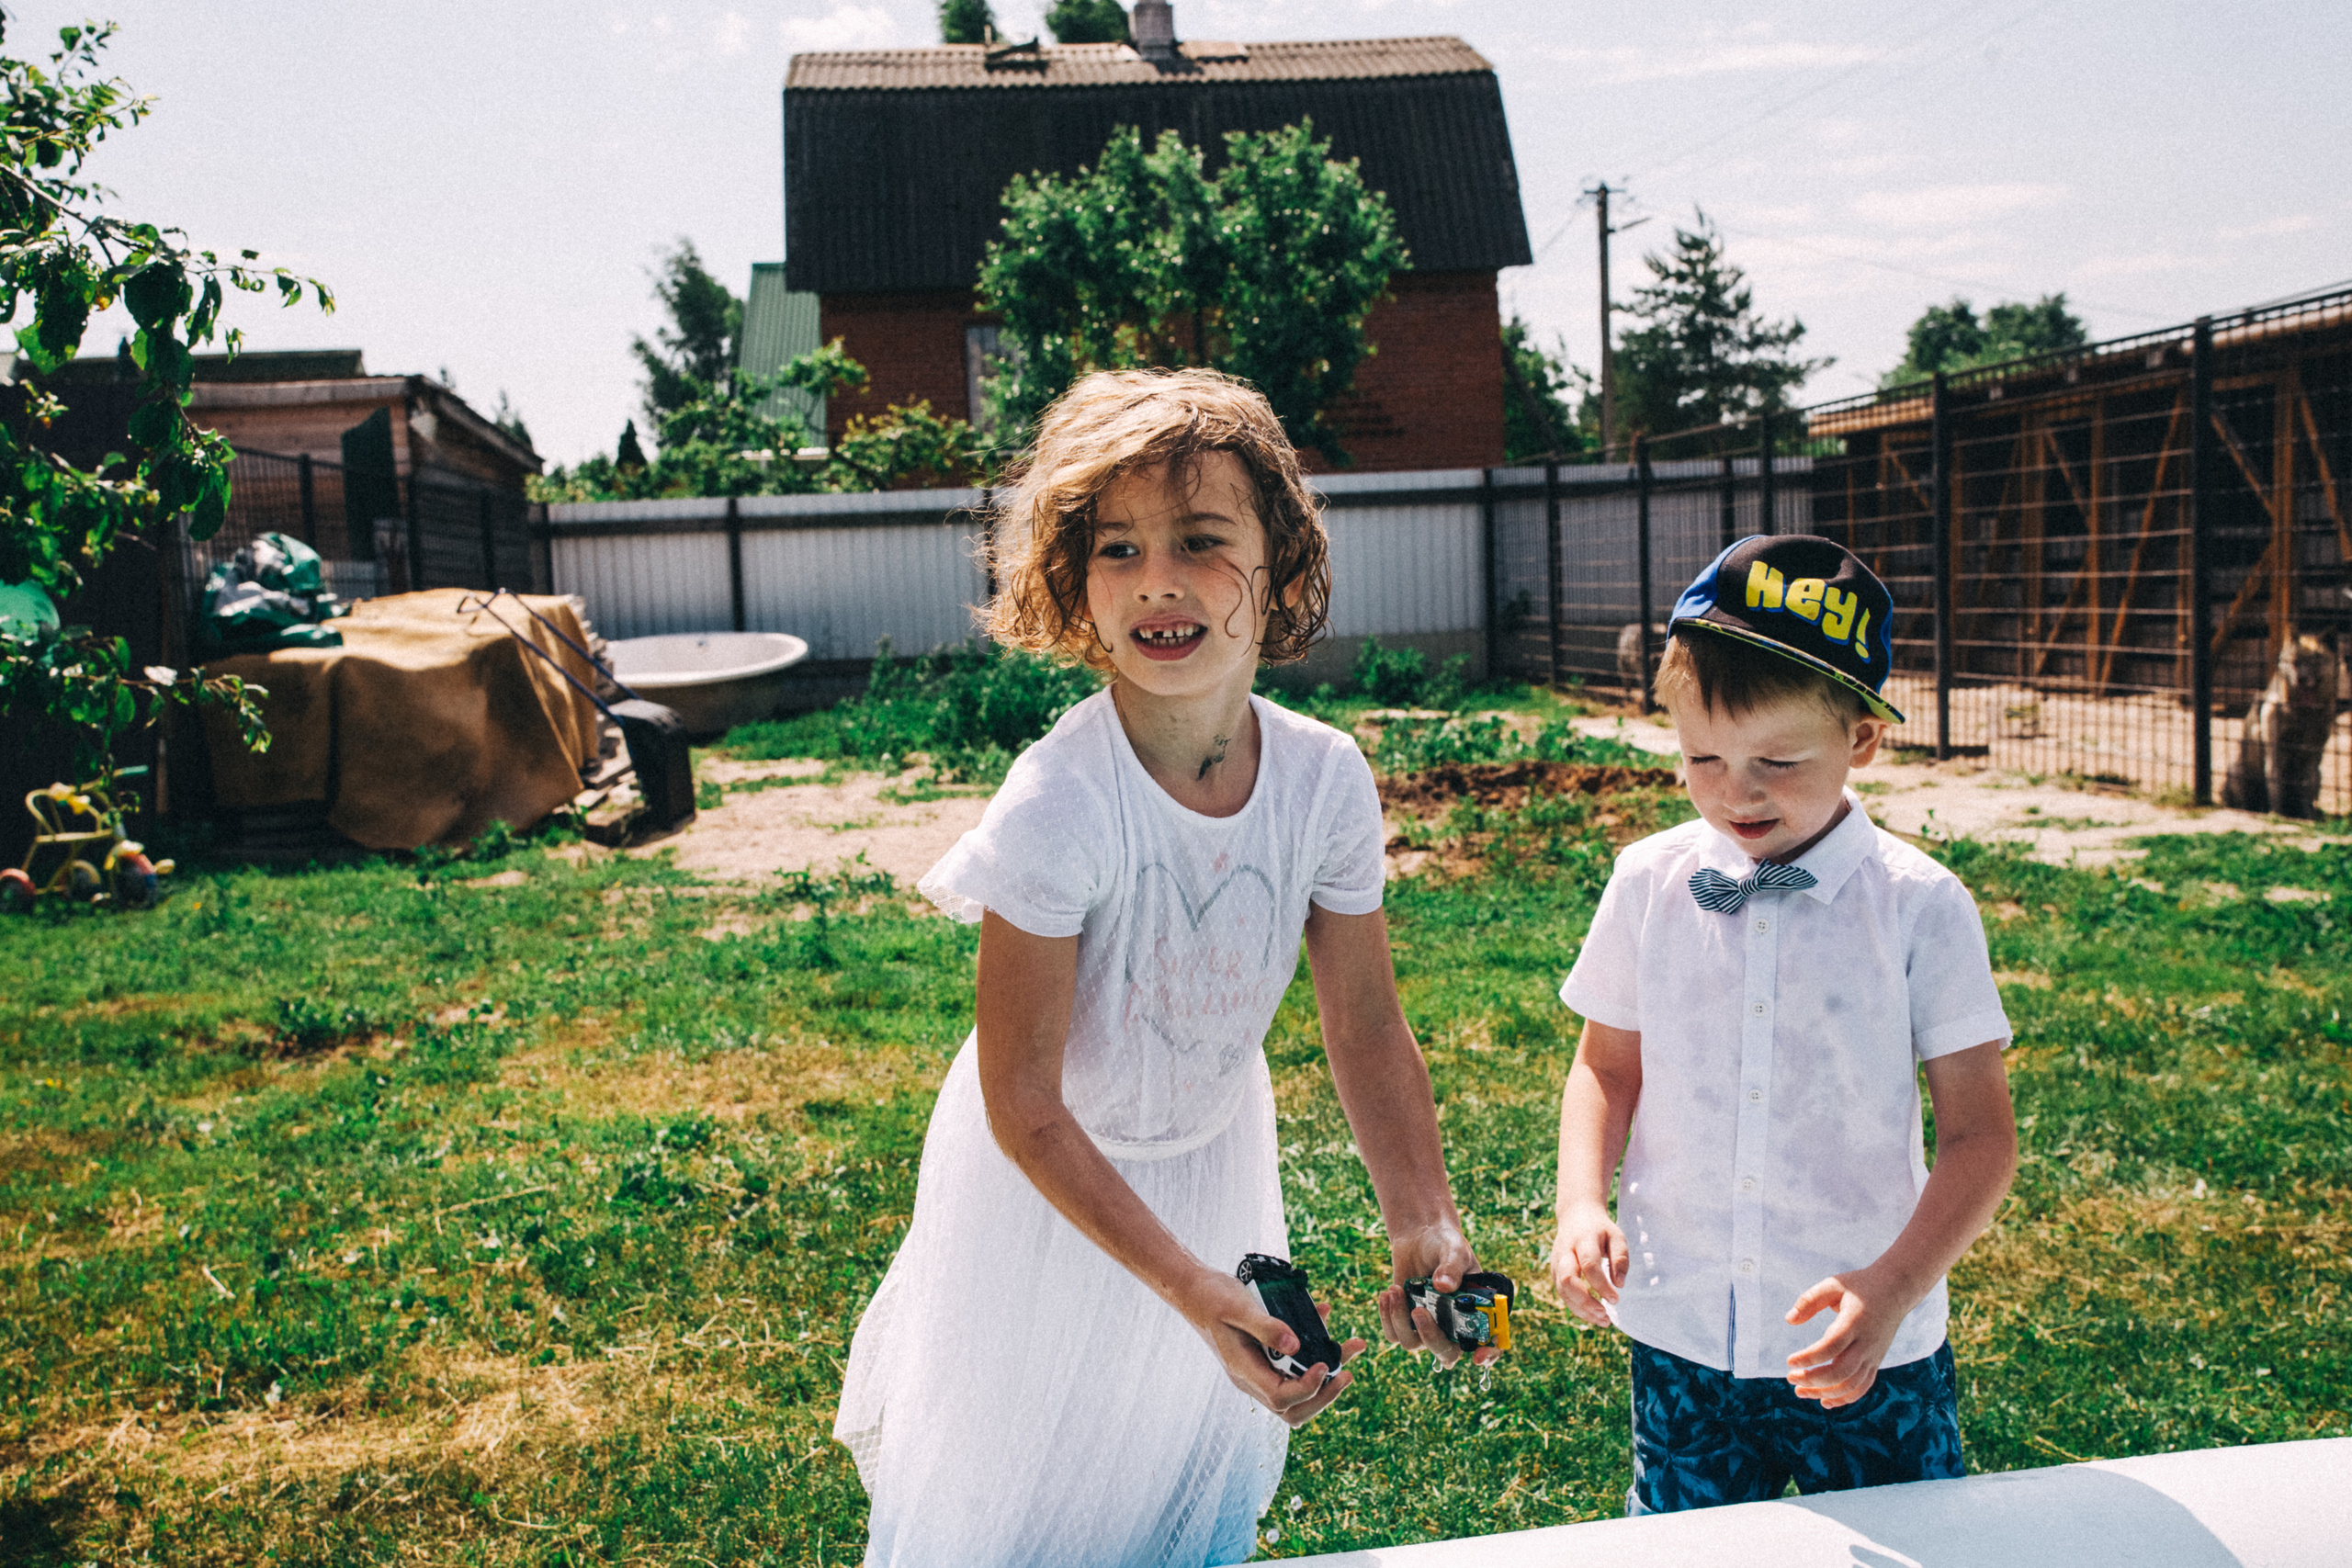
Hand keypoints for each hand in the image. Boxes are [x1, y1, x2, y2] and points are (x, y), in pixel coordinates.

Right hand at [1189, 1269, 1364, 1428]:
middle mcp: (1252, 1377)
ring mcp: (1259, 1370)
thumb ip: (1266, 1327)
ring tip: (1352, 1348)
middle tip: (1347, 1374)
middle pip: (1293, 1408)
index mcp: (1244, 1371)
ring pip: (1298, 1390)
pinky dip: (1314, 1350)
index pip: (1282, 1398)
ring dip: (1327, 1374)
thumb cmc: (1212, 1297)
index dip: (1308, 1387)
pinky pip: (1294, 1364)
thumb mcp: (1239, 1308)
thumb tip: (1296, 1346)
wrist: (1194, 1290)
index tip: (1325, 1365)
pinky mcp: (1265, 1356)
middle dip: (1325, 1394)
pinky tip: (1324, 1320)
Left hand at [1374, 1220, 1497, 1368]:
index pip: (1489, 1344)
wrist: (1420, 1238)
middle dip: (1431, 1336)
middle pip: (1446, 1353)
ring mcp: (1429, 1327)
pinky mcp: (1405, 1322)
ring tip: (1395, 1290)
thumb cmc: (1445, 1245)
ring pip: (1413, 1344)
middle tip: (1419, 1311)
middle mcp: (1453, 1326)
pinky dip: (1387, 1316)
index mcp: (1476, 1313)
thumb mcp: (1454, 1250)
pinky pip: (1393, 1334)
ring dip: (1401, 1320)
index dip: (1488, 1355)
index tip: (1477, 1357)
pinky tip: (1387, 1294)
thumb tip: (1443, 1286)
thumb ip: (1452, 1267)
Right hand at [1550, 1202, 1626, 1328]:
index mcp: (1583, 1240)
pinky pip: (1563, 1293)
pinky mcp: (1555, 1272)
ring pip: (1562, 1291)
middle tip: (1606, 1316)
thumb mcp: (1616, 1236)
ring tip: (1604, 1321)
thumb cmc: (1600, 1229)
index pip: (1589, 1265)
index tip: (1616, 1299)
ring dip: (1581, 1310)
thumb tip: (1619, 1284)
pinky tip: (1594, 1314)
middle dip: (1585, 1302)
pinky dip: (1577, 1307)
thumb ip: (1620, 1258)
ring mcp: (1556, 1262)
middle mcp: (1565, 1252)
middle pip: (1568, 1280)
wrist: (1575, 1215)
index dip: (1601, 1285)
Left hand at [1784, 1265, 1908, 1407]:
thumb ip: (1810, 1300)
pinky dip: (1844, 1398)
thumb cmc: (1859, 1286)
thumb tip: (1789, 1320)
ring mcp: (1873, 1355)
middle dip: (1814, 1380)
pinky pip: (1862, 1387)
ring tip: (1800, 1392)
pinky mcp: (1876, 1362)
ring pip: (1852, 1385)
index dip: (1809, 1358)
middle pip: (1842, 1371)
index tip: (1789, 1361)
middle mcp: (1866, 1343)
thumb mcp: (1833, 1284)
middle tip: (1790, 1378)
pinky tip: (1824, 1401)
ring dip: (1825, 1393)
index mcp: (1854, 1322)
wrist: (1895, 1291)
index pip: (1831, 1346)